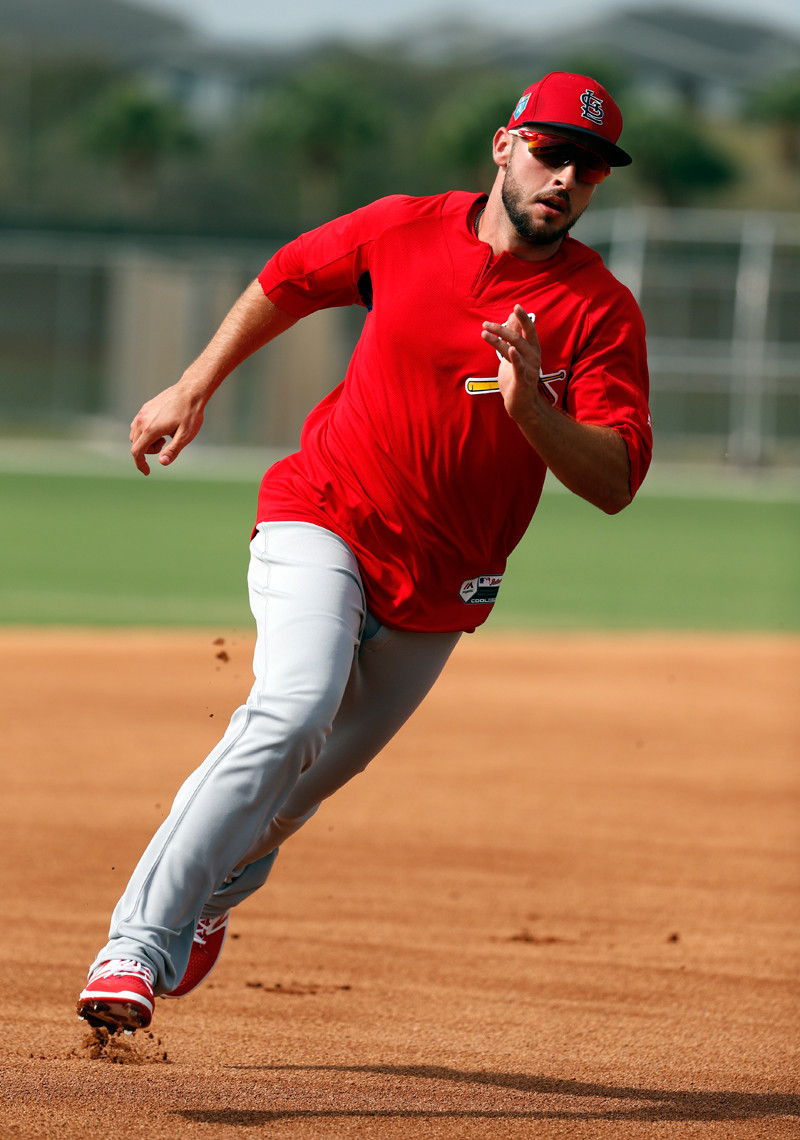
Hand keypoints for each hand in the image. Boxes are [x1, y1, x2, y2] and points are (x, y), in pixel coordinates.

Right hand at [129, 382, 205, 474]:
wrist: (190, 391)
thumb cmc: (190, 414)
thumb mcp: (185, 436)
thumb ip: (173, 450)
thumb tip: (162, 463)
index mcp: (151, 429)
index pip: (137, 452)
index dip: (140, 464)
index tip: (147, 472)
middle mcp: (142, 420)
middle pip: (135, 444)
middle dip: (148, 451)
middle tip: (165, 444)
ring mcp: (142, 413)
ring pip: (135, 435)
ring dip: (146, 441)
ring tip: (165, 436)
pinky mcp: (145, 408)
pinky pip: (138, 425)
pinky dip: (146, 432)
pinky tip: (162, 428)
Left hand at [481, 305, 542, 424]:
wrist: (522, 405)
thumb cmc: (518, 378)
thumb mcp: (515, 354)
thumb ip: (515, 336)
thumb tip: (512, 316)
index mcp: (532, 350)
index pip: (529, 330)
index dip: (523, 319)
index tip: (516, 307)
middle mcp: (533, 357)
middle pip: (518, 338)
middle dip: (502, 328)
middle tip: (486, 323)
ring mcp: (529, 369)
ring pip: (514, 349)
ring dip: (498, 340)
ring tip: (484, 333)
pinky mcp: (523, 380)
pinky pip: (519, 367)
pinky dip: (515, 358)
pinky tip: (510, 350)